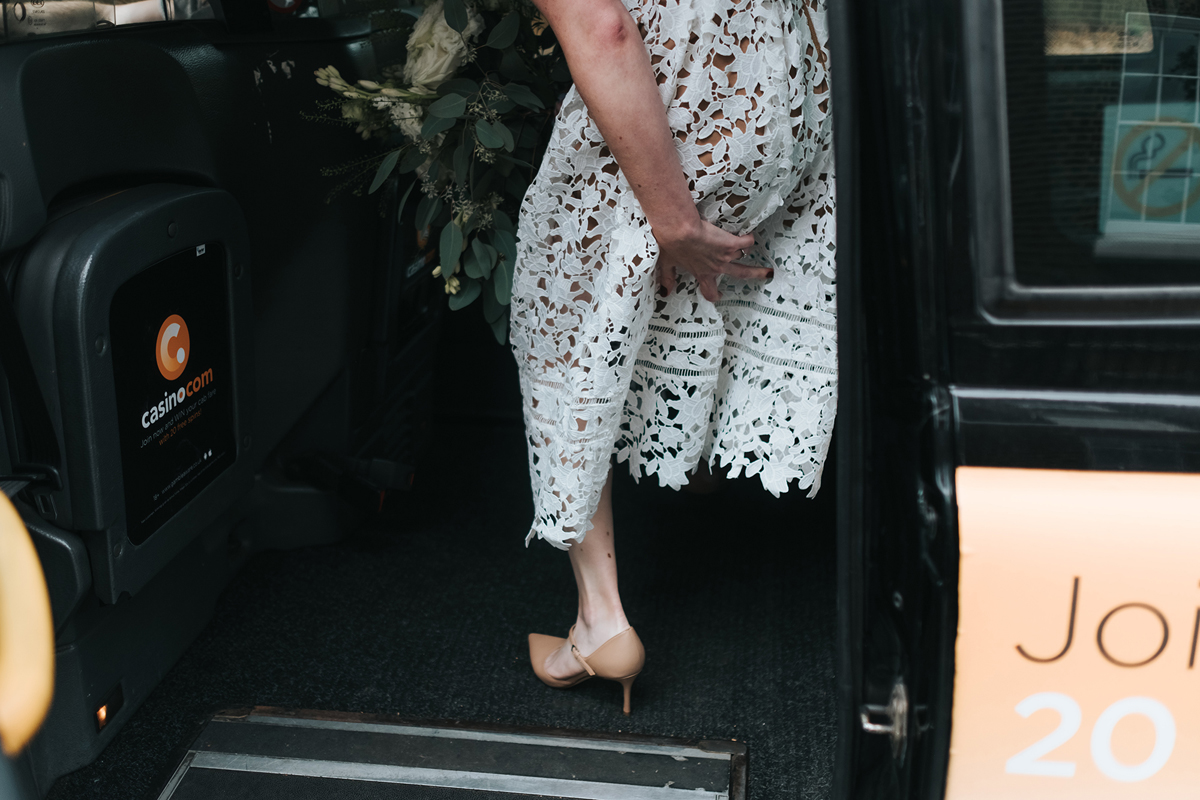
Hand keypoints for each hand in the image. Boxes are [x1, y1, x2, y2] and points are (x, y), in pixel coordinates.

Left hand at [654, 216, 771, 301]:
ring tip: (750, 245)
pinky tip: (749, 233)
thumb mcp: (667, 263)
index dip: (715, 295)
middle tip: (767, 274)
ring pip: (743, 256)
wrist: (679, 232)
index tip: (719, 295)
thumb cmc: (671, 245)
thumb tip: (665, 292)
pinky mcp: (731, 243)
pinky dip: (749, 238)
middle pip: (741, 275)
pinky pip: (747, 242)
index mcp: (701, 273)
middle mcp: (716, 267)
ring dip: (745, 250)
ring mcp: (726, 256)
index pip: (710, 292)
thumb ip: (668, 278)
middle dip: (756, 275)